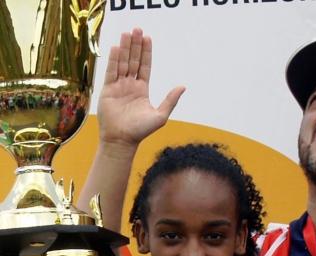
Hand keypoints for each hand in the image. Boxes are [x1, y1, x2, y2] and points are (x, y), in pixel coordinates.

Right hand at [98, 28, 184, 146]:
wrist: (122, 140)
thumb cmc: (141, 131)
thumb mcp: (161, 115)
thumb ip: (170, 100)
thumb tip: (183, 86)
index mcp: (142, 89)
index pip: (145, 66)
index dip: (146, 52)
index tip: (147, 38)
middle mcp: (130, 85)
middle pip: (133, 61)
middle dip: (136, 45)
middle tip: (137, 29)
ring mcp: (118, 87)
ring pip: (122, 63)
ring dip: (125, 48)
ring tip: (127, 33)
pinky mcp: (107, 90)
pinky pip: (111, 72)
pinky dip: (114, 60)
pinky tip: (117, 48)